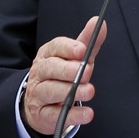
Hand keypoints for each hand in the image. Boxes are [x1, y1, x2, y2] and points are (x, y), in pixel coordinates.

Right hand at [22, 17, 106, 136]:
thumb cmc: (61, 75)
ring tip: (89, 91)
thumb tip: (100, 23)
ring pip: (49, 91)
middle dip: (68, 69)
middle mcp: (40, 73)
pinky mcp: (42, 114)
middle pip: (50, 68)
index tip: (82, 50)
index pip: (55, 47)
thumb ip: (88, 41)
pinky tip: (86, 113)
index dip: (68, 48)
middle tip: (86, 72)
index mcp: (48, 55)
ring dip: (70, 91)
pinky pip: (54, 115)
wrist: (40, 104)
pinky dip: (71, 114)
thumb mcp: (76, 58)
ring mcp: (38, 94)